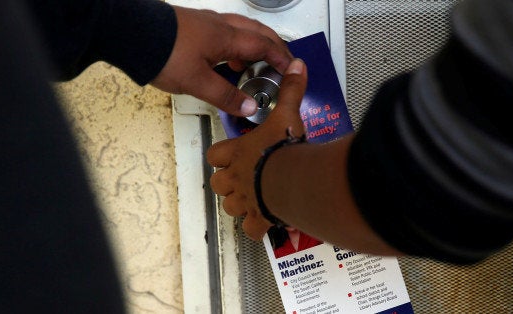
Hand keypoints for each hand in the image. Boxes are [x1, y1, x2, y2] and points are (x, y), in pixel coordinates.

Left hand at [151, 6, 292, 116]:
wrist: (129, 33)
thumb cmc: (163, 53)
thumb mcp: (197, 82)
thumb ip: (225, 95)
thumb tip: (249, 107)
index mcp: (227, 37)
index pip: (265, 45)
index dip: (282, 57)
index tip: (293, 69)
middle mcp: (220, 25)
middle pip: (257, 32)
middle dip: (274, 46)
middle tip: (283, 61)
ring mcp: (206, 23)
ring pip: (241, 30)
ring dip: (254, 44)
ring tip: (254, 65)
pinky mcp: (192, 26)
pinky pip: (225, 32)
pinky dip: (235, 45)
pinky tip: (226, 60)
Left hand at [207, 59, 306, 239]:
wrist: (291, 179)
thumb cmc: (283, 149)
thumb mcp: (287, 113)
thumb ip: (291, 90)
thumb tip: (296, 66)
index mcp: (237, 153)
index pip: (216, 154)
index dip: (222, 154)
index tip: (231, 152)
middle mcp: (236, 178)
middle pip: (218, 183)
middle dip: (227, 182)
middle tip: (243, 178)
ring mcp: (245, 200)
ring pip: (230, 206)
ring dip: (239, 204)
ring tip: (254, 200)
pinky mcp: (258, 217)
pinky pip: (252, 229)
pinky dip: (257, 228)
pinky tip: (266, 222)